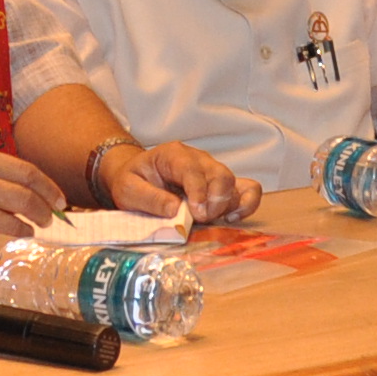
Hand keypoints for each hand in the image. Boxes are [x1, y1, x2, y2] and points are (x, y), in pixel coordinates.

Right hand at [0, 148, 62, 234]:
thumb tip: (38, 196)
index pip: (27, 172)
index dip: (49, 189)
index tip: (60, 202)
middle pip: (24, 198)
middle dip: (43, 213)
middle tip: (47, 221)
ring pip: (12, 223)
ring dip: (26, 231)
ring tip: (26, 232)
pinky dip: (4, 244)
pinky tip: (4, 242)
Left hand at [102, 139, 258, 226]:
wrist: (137, 179)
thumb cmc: (132, 182)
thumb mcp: (128, 190)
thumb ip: (150, 199)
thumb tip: (176, 210)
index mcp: (174, 155)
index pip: (193, 170)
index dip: (199, 192)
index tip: (197, 213)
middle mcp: (198, 160)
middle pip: (220, 175)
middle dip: (215, 201)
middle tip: (201, 219)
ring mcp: (213, 171)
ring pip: (234, 184)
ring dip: (227, 206)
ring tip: (210, 220)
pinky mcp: (222, 185)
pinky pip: (247, 188)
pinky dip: (247, 203)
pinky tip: (232, 217)